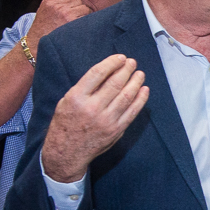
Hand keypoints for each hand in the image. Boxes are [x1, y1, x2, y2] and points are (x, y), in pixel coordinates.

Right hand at [26, 0, 91, 53]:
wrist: (36, 46)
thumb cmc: (42, 30)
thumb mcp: (45, 11)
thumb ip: (56, 3)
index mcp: (49, 1)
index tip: (75, 5)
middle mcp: (56, 5)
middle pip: (78, 0)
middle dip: (79, 8)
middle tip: (76, 18)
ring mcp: (64, 12)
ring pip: (84, 7)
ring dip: (84, 15)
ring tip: (78, 23)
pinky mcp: (70, 21)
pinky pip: (86, 16)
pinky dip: (86, 21)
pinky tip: (81, 28)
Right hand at [42, 54, 148, 181]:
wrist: (67, 151)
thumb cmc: (65, 123)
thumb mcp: (66, 101)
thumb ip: (85, 88)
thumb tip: (108, 73)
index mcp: (77, 97)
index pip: (97, 74)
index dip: (111, 63)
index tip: (120, 57)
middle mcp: (92, 108)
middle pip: (115, 84)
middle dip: (126, 70)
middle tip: (132, 62)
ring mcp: (106, 120)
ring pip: (126, 96)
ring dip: (136, 82)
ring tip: (140, 74)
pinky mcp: (116, 130)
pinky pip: (132, 112)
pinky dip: (141, 100)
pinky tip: (144, 90)